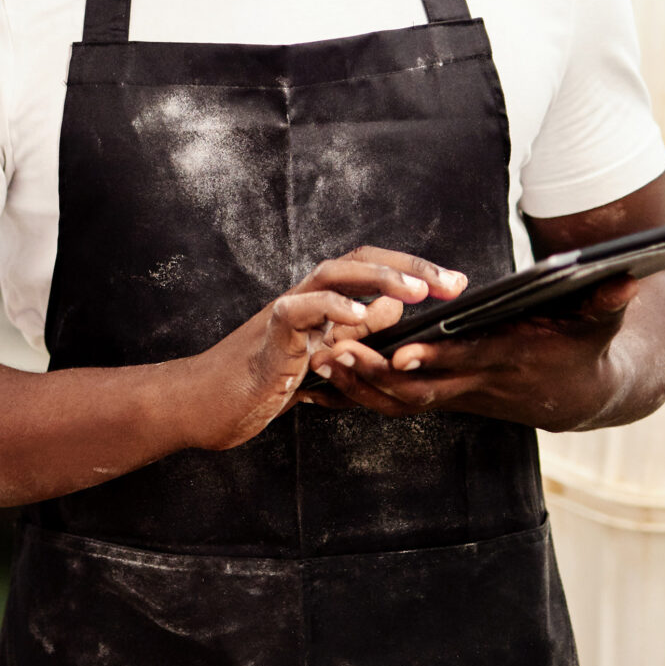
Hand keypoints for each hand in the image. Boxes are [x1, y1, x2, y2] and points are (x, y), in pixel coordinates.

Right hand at [172, 249, 468, 449]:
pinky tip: (360, 316)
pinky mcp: (270, 336)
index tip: (456, 285)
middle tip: (451, 283)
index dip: (415, 273)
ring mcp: (287, 312)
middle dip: (410, 268)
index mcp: (322, 302)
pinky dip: (331, 308)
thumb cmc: (263, 380)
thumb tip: (395, 310)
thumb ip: (356, 334)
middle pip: (360, 261)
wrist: (208, 404)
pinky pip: (299, 309)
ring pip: (333, 274)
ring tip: (417, 292)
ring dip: (379, 279)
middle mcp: (306, 298)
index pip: (372, 271)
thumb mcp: (324, 357)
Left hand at [307, 274, 642, 426]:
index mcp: (508, 360)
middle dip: (375, 374)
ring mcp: (458, 395)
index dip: (435, 357)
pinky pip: (395, 404)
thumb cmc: (587, 347)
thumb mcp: (600, 320)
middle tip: (332, 354)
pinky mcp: (445, 397)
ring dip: (357, 388)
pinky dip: (359, 397)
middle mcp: (478, 383)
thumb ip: (607, 298)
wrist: (583, 396)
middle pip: (420, 388)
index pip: (467, 361)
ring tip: (316, 366)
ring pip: (400, 402)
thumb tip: (627, 274)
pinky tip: (322, 385)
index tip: (402, 350)